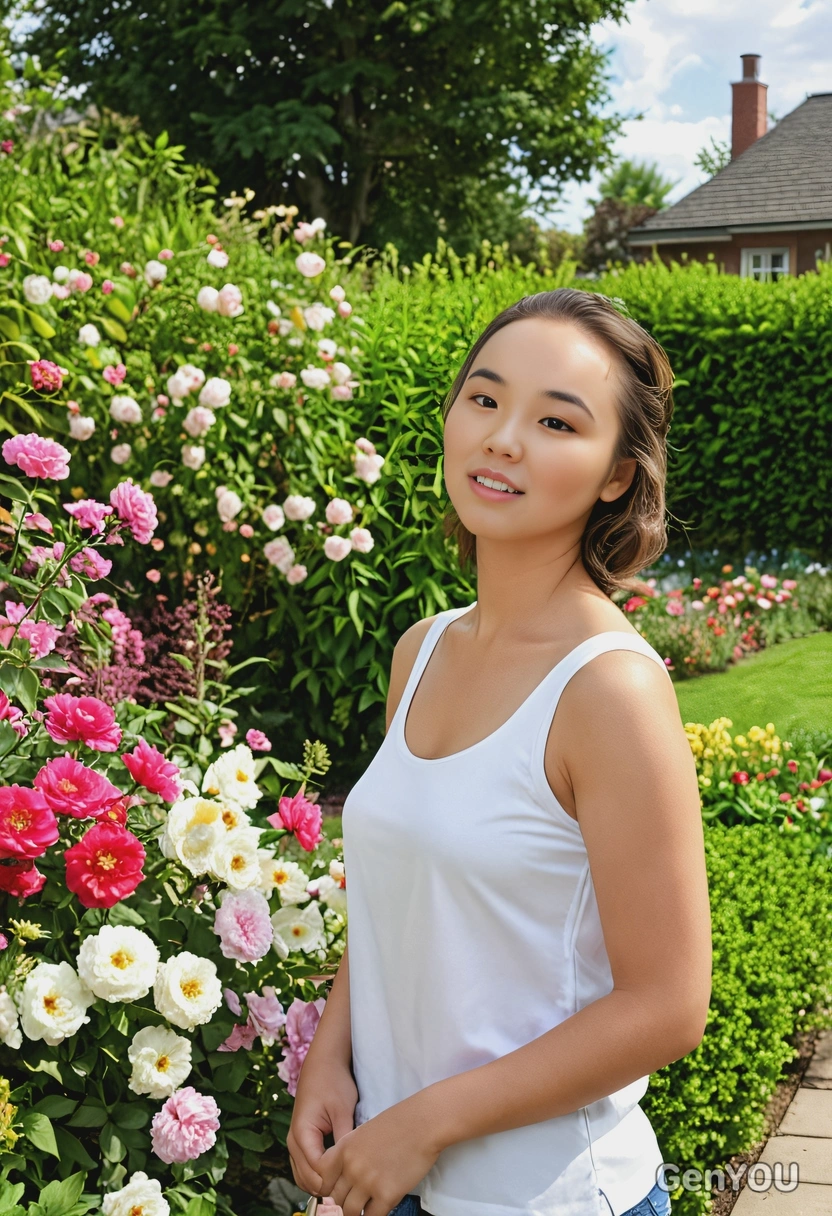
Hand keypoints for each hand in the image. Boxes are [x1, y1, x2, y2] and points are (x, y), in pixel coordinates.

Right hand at [287, 1060, 358, 1196]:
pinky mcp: (300, 1142)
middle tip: (353, 1190)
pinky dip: (316, 1177)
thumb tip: (351, 1167)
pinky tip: (336, 1177)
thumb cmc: (334, 1082)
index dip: (336, 1179)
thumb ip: (343, 1140)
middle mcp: (293, 1141)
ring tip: (346, 1186)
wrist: (323, 1064)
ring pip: (303, 1177)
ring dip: (321, 1185)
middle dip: (328, 1186)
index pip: (317, 1170)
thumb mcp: (343, 1110)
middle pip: (307, 1179)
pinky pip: (304, 1169)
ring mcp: (294, 1143)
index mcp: (302, 1133)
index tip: (355, 1180)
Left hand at [314, 1091, 443, 1215]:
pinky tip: (378, 1210)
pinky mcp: (386, 1195)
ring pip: (350, 1212)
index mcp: (343, 1149)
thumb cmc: (397, 1123)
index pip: (322, 1180)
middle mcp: (351, 1167)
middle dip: (340, 1205)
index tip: (333, 1196)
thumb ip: (350, 1153)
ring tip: (361, 1211)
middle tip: (348, 1207)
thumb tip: (344, 1175)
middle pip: (335, 1199)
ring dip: (355, 1214)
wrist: (423, 1123)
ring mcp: (367, 1182)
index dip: (326, 1191)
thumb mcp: (364, 1132)